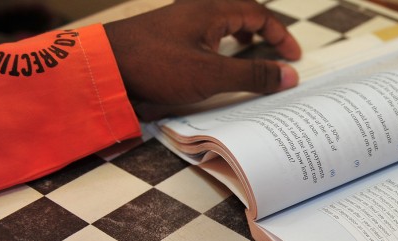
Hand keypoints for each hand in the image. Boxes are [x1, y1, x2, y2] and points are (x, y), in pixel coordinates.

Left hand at [104, 0, 300, 106]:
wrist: (104, 69)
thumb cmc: (154, 65)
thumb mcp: (211, 74)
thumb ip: (253, 74)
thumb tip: (288, 75)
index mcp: (211, 9)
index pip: (259, 13)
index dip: (281, 35)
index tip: (293, 57)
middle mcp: (196, 10)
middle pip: (241, 12)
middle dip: (263, 31)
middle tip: (277, 53)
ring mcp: (180, 22)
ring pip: (221, 21)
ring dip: (241, 34)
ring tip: (249, 50)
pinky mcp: (168, 38)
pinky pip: (204, 33)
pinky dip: (220, 45)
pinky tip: (215, 61)